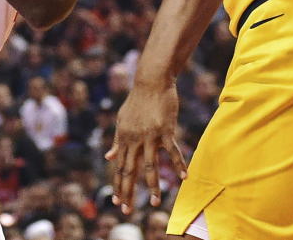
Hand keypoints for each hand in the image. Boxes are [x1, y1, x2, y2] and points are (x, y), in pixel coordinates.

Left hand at [105, 80, 186, 214]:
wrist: (151, 81)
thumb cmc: (137, 101)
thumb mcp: (122, 120)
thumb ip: (117, 140)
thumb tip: (109, 157)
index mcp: (124, 138)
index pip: (120, 166)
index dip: (118, 185)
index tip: (117, 201)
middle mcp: (134, 139)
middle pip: (130, 170)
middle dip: (128, 192)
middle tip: (126, 211)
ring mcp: (149, 136)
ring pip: (150, 166)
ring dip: (152, 186)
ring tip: (154, 203)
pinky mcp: (165, 130)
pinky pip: (172, 151)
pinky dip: (178, 165)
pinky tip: (183, 178)